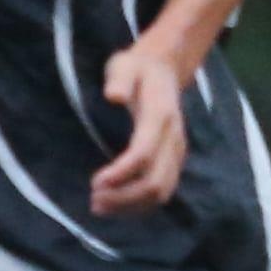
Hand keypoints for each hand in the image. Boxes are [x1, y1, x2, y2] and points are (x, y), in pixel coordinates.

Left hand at [93, 42, 189, 216]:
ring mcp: (177, 153)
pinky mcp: (174, 162)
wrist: (164, 71)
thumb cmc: (137, 69)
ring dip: (131, 206)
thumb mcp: (124, 65)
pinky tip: (117, 204)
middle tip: (93, 200)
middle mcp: (174, 139)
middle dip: (124, 197)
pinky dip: (140, 205)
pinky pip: (162, 192)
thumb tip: (113, 96)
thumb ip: (119, 79)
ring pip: (161, 193)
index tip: (95, 183)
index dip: (121, 173)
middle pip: (155, 182)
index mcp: (161, 116)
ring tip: (100, 206)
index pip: (144, 154)